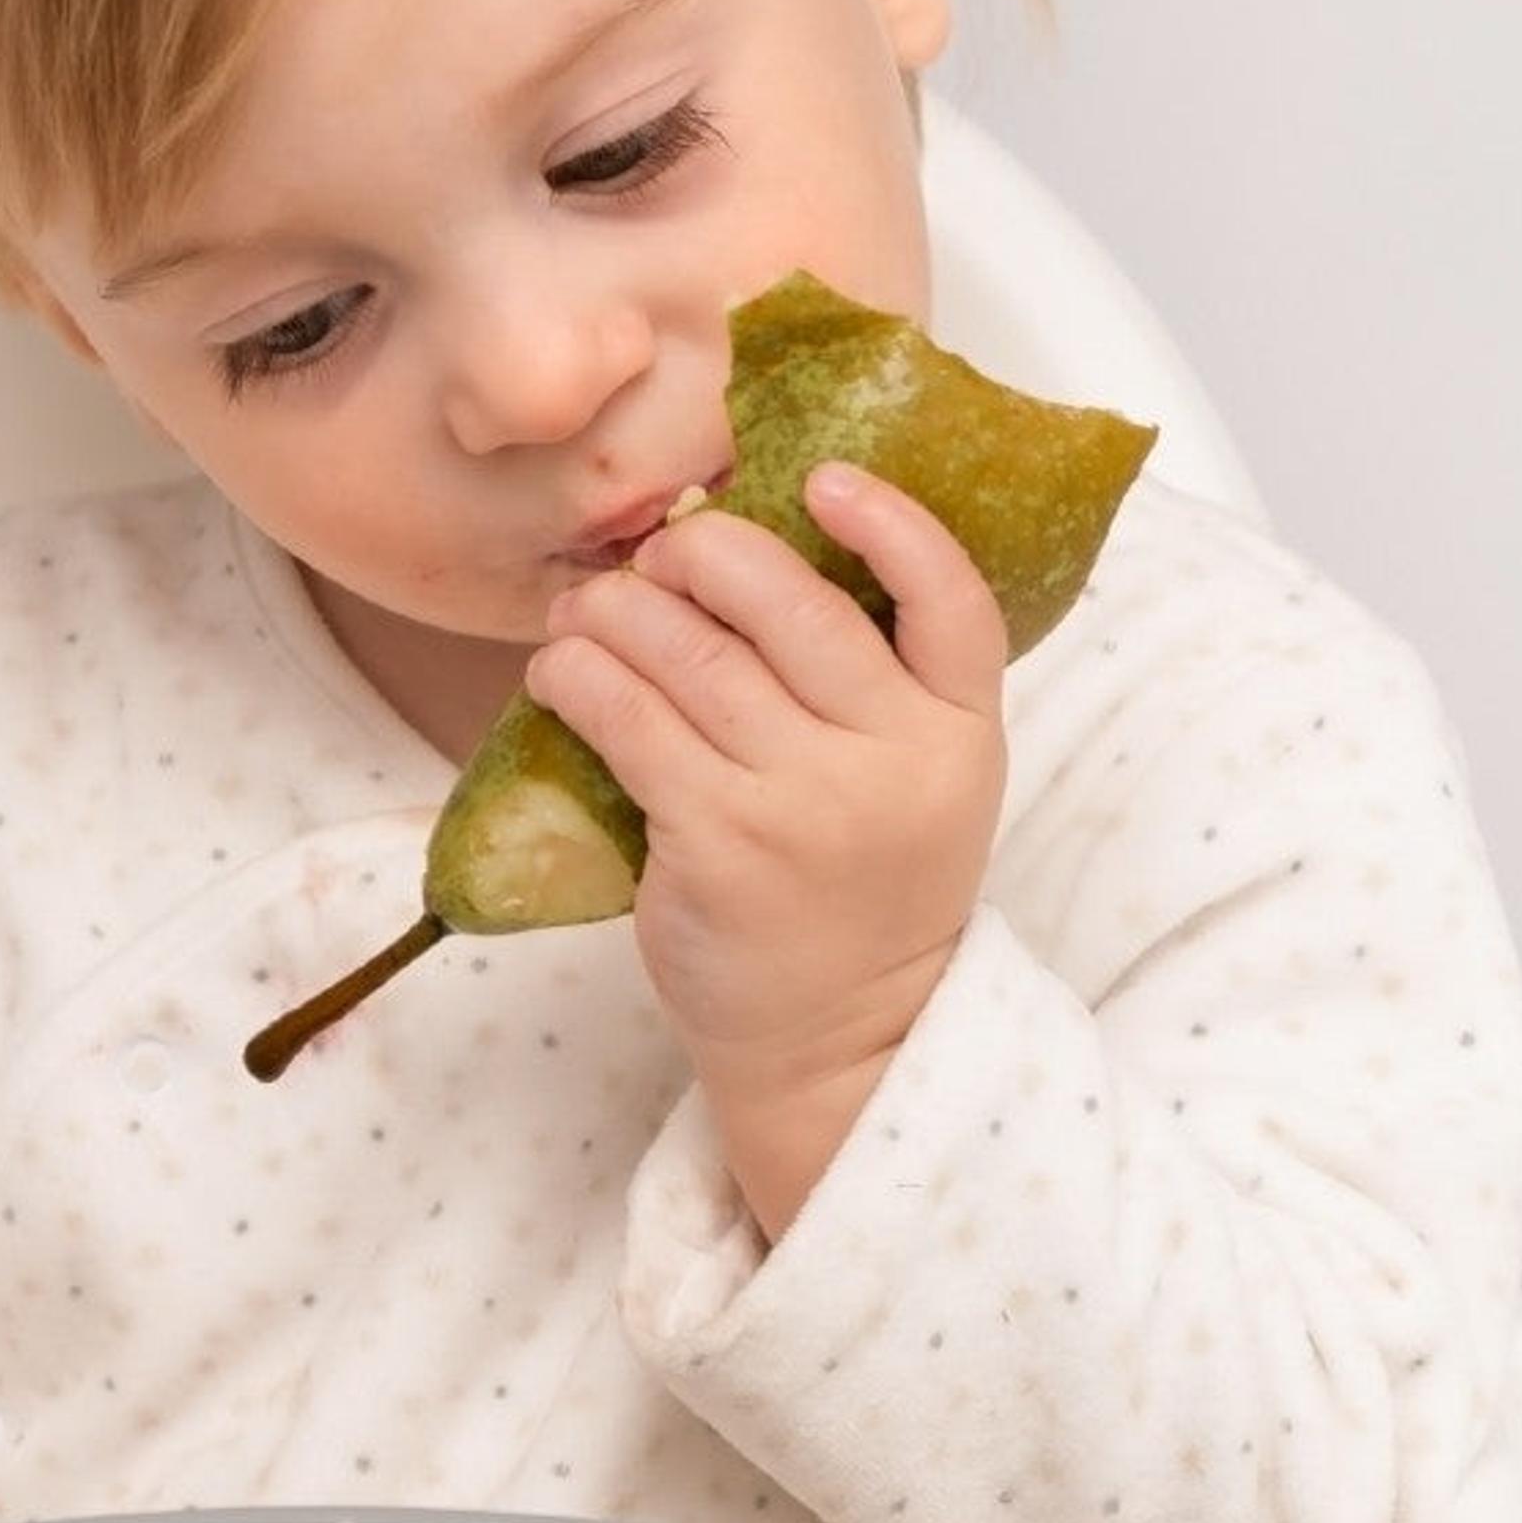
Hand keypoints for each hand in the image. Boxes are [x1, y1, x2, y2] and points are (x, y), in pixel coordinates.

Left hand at [529, 464, 1009, 1220]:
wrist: (842, 1041)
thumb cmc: (863, 887)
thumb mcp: (916, 783)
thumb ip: (868, 684)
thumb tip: (731, 551)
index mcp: (961, 734)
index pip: (953, 601)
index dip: (892, 526)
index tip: (824, 481)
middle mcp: (894, 760)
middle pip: (791, 605)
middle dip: (704, 555)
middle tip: (661, 557)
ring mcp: (804, 804)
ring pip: (692, 654)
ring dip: (617, 610)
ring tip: (586, 609)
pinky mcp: (716, 844)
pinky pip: (628, 720)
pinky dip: (579, 677)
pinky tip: (560, 670)